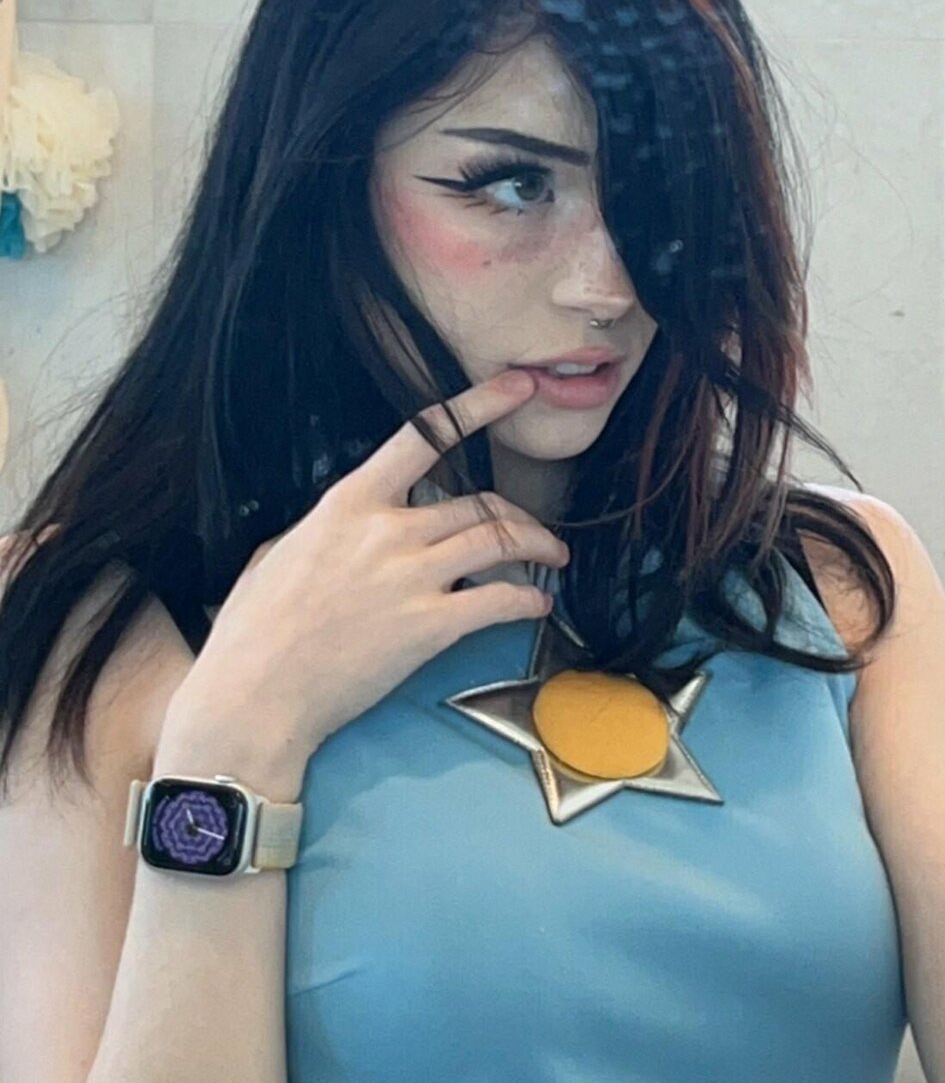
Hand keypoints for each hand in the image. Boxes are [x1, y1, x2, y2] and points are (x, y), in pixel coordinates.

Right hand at [172, 372, 569, 758]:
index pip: (424, 435)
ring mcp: (411, 578)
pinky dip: (528, 599)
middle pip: (478, 502)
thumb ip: (321, 535)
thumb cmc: (253, 632)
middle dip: (519, 515)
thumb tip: (337, 534)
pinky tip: (538, 605)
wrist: (256, 694)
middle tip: (537, 534)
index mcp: (348, 503)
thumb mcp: (276, 556)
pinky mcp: (430, 628)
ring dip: (538, 546)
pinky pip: (500, 600)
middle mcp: (386, 531)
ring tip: (553, 557)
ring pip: (498, 541)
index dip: (479, 406)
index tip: (518, 388)